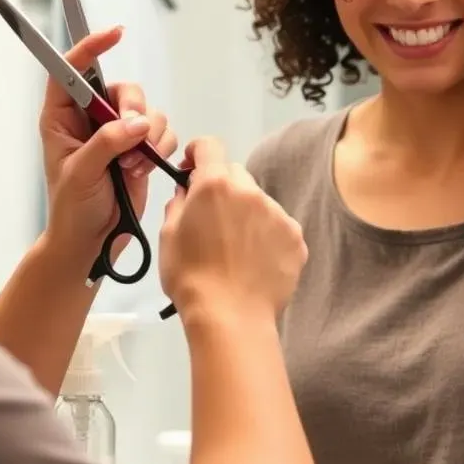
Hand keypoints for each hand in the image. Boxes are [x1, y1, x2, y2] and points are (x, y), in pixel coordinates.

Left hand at [41, 25, 177, 259]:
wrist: (93, 240)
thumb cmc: (72, 209)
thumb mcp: (81, 173)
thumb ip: (107, 143)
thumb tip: (136, 123)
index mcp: (62, 117)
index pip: (72, 70)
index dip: (91, 48)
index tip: (114, 34)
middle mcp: (91, 120)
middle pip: (122, 89)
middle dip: (133, 109)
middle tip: (132, 134)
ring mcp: (118, 133)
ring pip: (147, 111)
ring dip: (148, 135)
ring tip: (132, 164)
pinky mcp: (140, 148)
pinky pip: (162, 132)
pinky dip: (159, 148)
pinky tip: (143, 169)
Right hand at [158, 136, 307, 326]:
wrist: (230, 317)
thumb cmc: (191, 278)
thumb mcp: (168, 235)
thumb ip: (178, 202)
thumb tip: (187, 189)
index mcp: (214, 185)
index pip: (210, 146)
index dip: (198, 153)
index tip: (193, 167)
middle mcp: (250, 190)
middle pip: (235, 174)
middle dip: (223, 188)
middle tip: (212, 220)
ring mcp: (277, 213)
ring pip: (259, 201)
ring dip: (247, 213)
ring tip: (235, 249)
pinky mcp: (296, 237)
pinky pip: (278, 225)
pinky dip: (267, 236)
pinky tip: (255, 261)